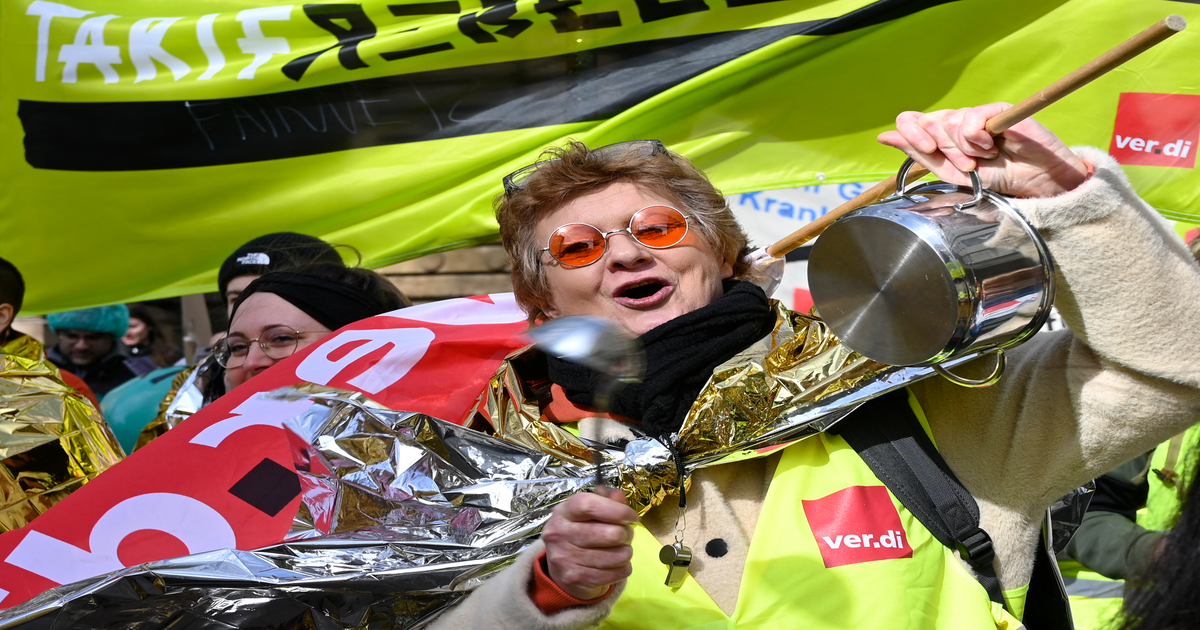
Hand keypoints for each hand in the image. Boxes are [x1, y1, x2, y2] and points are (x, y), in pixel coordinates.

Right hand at [542, 488, 637, 599]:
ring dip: (626, 553)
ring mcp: (566, 558)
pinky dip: (623, 569)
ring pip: (618, 556)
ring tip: (619, 550)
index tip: (632, 517)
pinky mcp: (576, 578)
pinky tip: (614, 565)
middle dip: (627, 534)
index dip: (617, 510)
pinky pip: (617, 573)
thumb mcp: (587, 514)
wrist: (560, 570)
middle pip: (611, 534)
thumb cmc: (579, 535)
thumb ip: (605, 501)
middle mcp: (560, 534)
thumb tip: (619, 496)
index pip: (590, 506)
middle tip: (625, 535)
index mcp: (563, 512)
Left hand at [877, 103, 1089, 197]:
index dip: (911, 133)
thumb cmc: (993, 178)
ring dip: (965, 149)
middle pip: (929, 122)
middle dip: (945, 149)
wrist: (1033, 183)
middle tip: (968, 164)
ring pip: (950, 122)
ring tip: (985, 157)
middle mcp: (955, 121)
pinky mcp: (995, 109)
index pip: (909, 120)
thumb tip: (884, 135)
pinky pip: (971, 118)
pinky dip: (978, 138)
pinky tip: (994, 145)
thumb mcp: (949, 173)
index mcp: (940, 135)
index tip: (927, 149)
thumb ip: (919, 153)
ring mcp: (975, 113)